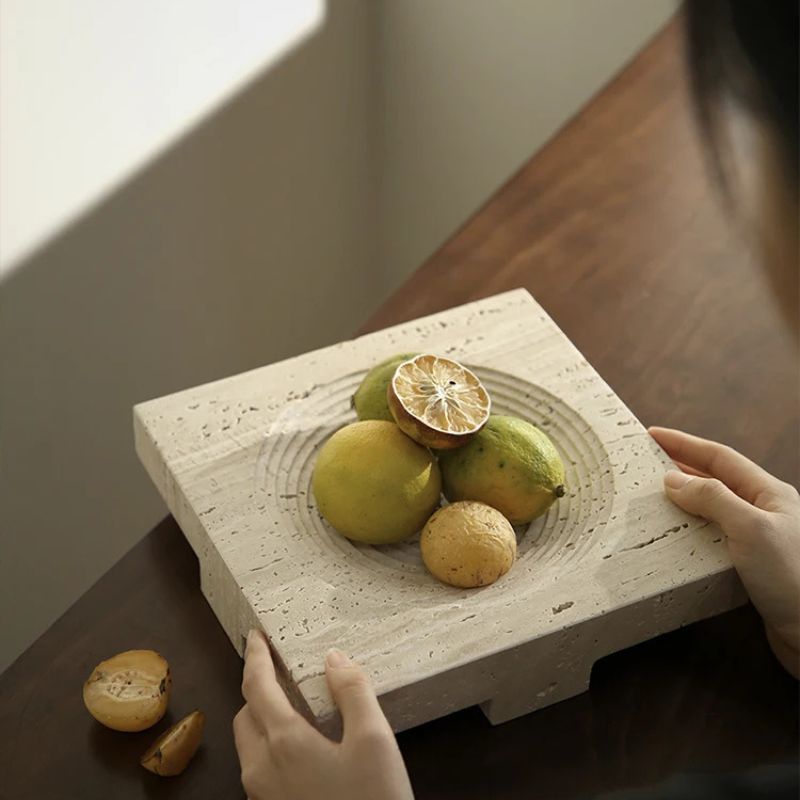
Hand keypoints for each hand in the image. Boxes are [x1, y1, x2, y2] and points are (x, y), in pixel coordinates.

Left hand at [233, 631, 413, 799]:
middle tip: (280, 670)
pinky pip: (259, 768)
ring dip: (262, 717)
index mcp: (284, 741)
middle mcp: (262, 768)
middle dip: (257, 688)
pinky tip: (301, 747)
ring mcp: (264, 795)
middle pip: (246, 715)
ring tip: (293, 706)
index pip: (257, 686)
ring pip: (249, 744)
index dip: (255, 656)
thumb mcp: (374, 740)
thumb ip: (353, 691)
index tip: (255, 635)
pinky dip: (270, 744)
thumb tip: (333, 657)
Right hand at [649, 426, 799, 676]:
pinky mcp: (749, 568)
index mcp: (769, 493)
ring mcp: (757, 540)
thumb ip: (712, 498)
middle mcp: (764, 512)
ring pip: (711, 511)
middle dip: (681, 468)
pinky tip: (671, 540)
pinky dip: (687, 533)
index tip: (651, 434)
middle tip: (646, 464)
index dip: (684, 443)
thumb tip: (672, 479)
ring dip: (681, 502)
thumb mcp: (751, 528)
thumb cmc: (792, 577)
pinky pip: (711, 539)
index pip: (719, 457)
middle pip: (715, 480)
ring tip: (652, 500)